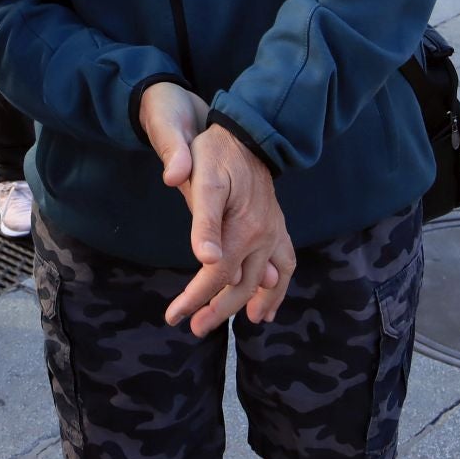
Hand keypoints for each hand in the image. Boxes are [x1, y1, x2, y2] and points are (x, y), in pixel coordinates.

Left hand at [138, 84, 296, 334]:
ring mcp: (274, 233)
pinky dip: (279, 288)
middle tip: (194, 327)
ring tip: (241, 323)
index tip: (173, 316)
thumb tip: (205, 259)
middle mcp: (264, 236)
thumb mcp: (204, 179)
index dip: (195, 298)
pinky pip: (286, 265)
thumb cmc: (216, 153)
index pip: (216, 275)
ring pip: (267, 281)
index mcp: (244, 228)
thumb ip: (203, 220)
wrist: (246, 131)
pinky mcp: (278, 228)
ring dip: (250, 304)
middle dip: (217, 310)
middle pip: (240, 285)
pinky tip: (270, 305)